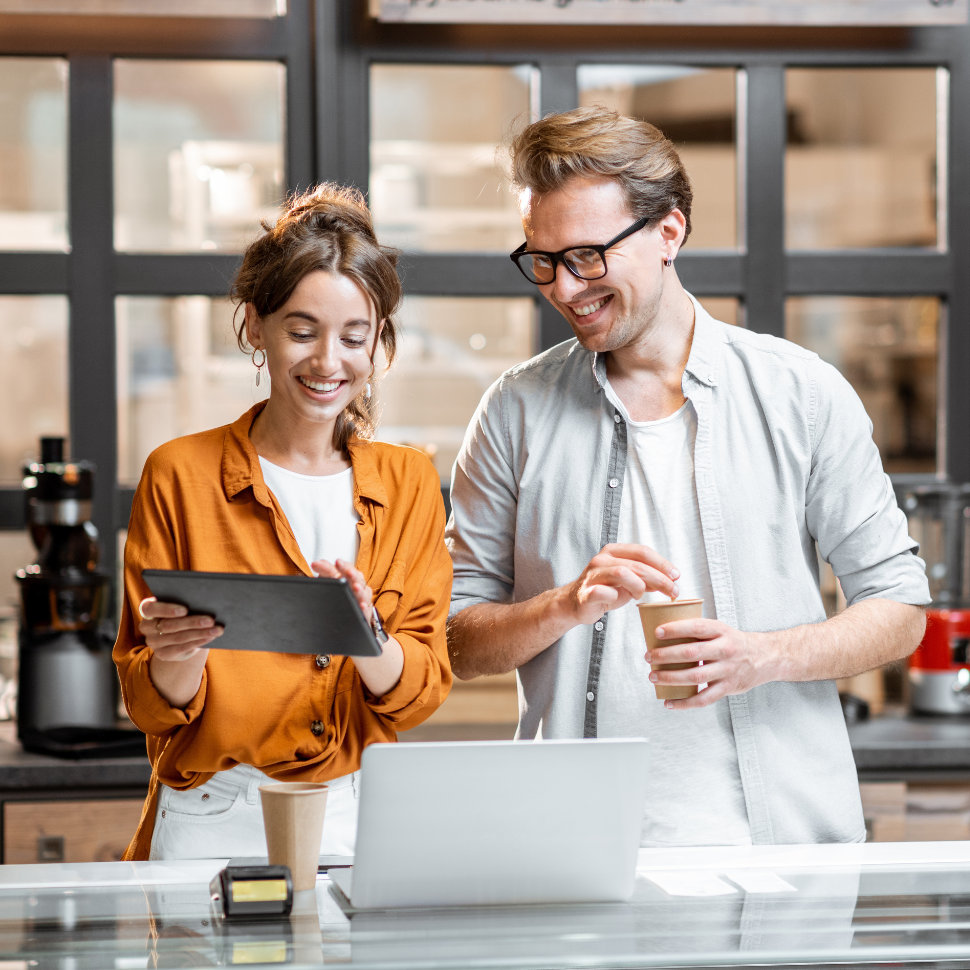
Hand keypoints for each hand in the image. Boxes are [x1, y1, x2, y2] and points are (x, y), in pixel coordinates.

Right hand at [138, 597, 222, 661]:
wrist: (179, 633)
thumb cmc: (181, 611)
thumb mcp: (180, 604)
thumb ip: (186, 600)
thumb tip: (205, 600)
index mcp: (147, 610)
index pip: (150, 609)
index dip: (167, 609)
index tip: (185, 609)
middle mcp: (146, 627)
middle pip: (169, 625)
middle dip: (192, 622)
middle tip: (211, 620)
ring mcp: (153, 642)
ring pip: (178, 637)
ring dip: (200, 633)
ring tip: (217, 629)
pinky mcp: (163, 654)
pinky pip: (182, 648)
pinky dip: (199, 641)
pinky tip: (210, 637)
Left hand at [311, 559, 373, 623]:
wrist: (344, 608)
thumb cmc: (337, 590)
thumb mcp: (329, 578)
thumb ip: (324, 569)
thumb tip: (315, 564)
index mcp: (349, 574)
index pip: (348, 567)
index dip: (343, 565)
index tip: (337, 562)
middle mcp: (358, 584)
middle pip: (357, 578)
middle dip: (353, 575)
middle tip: (349, 572)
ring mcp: (362, 597)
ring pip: (363, 593)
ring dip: (360, 590)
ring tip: (355, 587)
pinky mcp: (364, 611)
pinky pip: (366, 610)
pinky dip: (364, 608)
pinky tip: (361, 605)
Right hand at [561, 544, 679, 626]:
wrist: (576, 603)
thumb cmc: (604, 590)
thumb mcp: (628, 581)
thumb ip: (646, 577)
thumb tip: (670, 579)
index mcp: (613, 552)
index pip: (642, 551)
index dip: (662, 563)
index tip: (676, 575)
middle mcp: (602, 560)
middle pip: (637, 564)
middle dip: (659, 578)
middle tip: (673, 591)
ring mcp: (592, 575)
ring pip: (622, 573)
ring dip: (639, 586)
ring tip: (641, 595)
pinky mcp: (586, 592)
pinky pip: (604, 593)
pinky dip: (616, 597)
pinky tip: (620, 600)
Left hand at [646, 617, 778, 708]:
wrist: (765, 657)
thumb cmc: (734, 642)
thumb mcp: (720, 629)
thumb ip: (697, 631)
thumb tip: (662, 632)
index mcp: (721, 631)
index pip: (696, 628)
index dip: (676, 629)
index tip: (657, 632)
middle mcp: (725, 650)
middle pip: (692, 653)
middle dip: (666, 656)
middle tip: (649, 657)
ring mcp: (727, 670)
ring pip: (695, 676)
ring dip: (671, 678)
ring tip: (654, 677)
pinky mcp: (728, 688)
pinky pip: (704, 699)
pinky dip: (685, 703)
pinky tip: (669, 703)